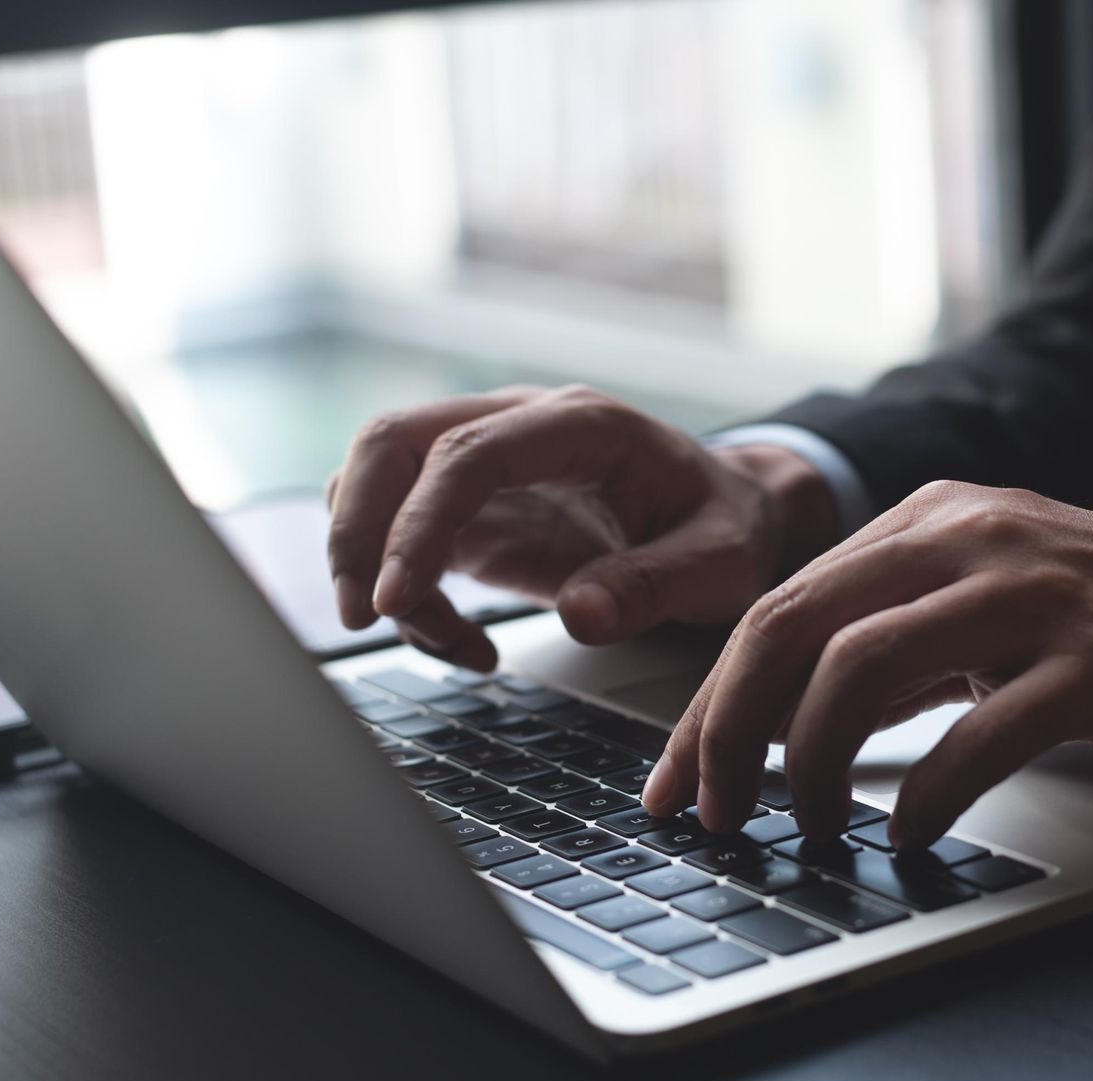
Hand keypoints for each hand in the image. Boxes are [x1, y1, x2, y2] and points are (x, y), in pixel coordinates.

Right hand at [324, 385, 837, 668]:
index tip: (395, 597)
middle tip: (363, 615)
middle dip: (357, 528)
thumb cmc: (728, 527)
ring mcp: (490, 465)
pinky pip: (406, 538)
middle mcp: (521, 426)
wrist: (736, 515)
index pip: (466, 454)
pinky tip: (467, 644)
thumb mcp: (721, 562)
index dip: (417, 521)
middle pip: (392, 443)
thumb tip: (580, 615)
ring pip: (380, 485)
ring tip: (445, 641)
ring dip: (375, 565)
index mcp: (579, 424)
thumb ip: (654, 585)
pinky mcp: (477, 510)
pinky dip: (412, 596)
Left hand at [641, 481, 1092, 849]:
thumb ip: (898, 650)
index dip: (709, 703)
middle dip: (728, 733)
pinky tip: (909, 834)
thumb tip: (786, 728)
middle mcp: (970, 539)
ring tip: (807, 826)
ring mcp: (1034, 596)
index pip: (780, 608)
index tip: (676, 780)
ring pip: (861, 669)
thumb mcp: (994, 610)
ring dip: (810, 763)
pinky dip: (926, 795)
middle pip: (794, 628)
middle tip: (710, 812)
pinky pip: (979, 735)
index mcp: (934, 521)